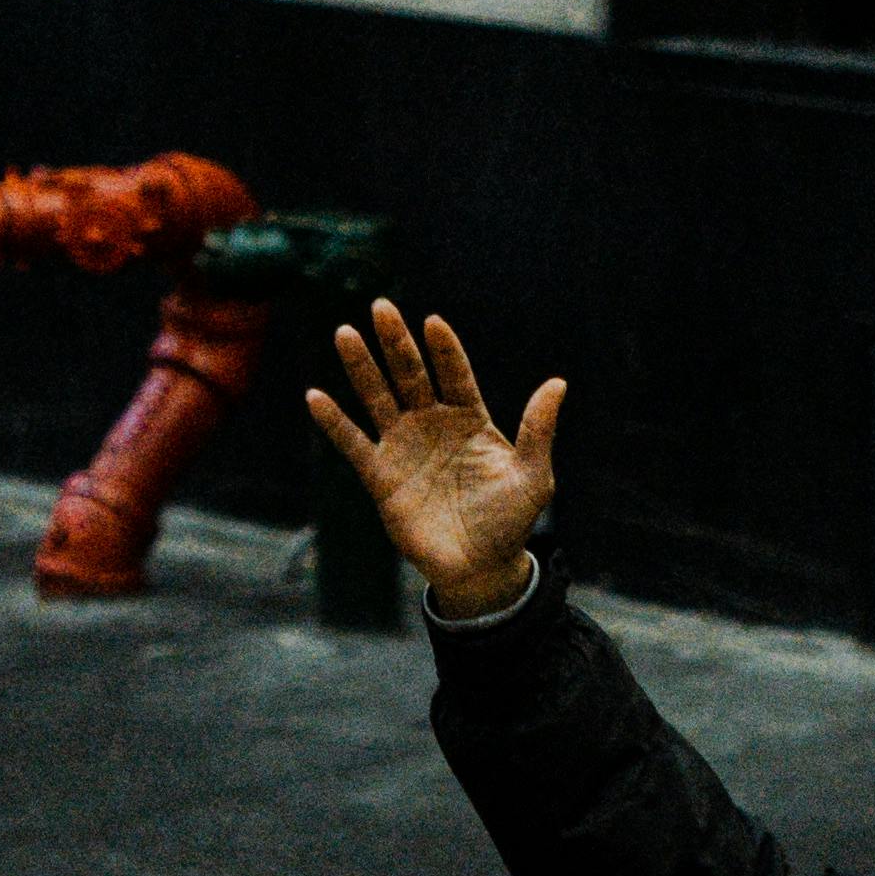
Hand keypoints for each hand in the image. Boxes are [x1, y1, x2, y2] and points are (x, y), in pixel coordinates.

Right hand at [310, 299, 567, 612]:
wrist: (478, 568)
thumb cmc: (509, 521)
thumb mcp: (532, 475)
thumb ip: (538, 429)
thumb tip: (558, 382)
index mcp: (470, 418)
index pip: (454, 373)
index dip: (445, 349)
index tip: (433, 322)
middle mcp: (432, 424)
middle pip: (410, 374)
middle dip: (396, 342)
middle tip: (381, 307)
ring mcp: (403, 447)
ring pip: (378, 397)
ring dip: (361, 367)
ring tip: (345, 334)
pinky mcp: (380, 476)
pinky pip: (352, 443)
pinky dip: (334, 421)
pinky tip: (316, 396)